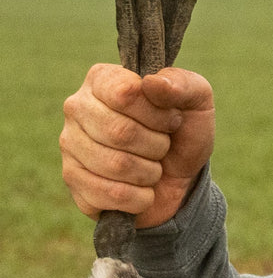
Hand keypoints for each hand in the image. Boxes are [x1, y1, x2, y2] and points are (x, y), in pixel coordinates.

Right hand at [61, 65, 215, 227]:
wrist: (180, 180)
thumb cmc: (183, 135)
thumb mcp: (197, 104)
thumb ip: (183, 84)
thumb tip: (153, 83)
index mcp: (102, 79)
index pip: (125, 94)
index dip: (159, 115)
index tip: (172, 120)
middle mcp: (77, 107)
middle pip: (119, 132)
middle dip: (157, 146)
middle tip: (162, 147)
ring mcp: (70, 144)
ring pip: (116, 165)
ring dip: (150, 173)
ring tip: (152, 167)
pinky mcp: (74, 180)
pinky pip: (111, 194)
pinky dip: (141, 198)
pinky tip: (141, 189)